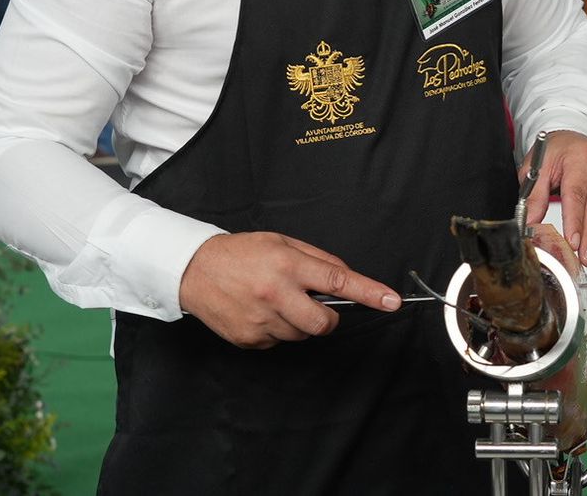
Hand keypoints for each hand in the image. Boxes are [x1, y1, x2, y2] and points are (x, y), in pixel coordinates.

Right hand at [177, 232, 400, 348]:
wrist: (194, 269)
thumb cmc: (242, 253)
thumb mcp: (283, 243)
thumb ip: (318, 260)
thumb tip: (347, 278)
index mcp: (288, 265)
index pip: (339, 282)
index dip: (369, 293)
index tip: (392, 301)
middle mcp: (276, 294)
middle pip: (324, 324)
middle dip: (327, 318)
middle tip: (313, 304)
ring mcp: (261, 320)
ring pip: (301, 336)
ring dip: (298, 323)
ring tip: (275, 301)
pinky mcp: (249, 339)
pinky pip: (278, 342)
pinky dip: (276, 330)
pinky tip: (259, 311)